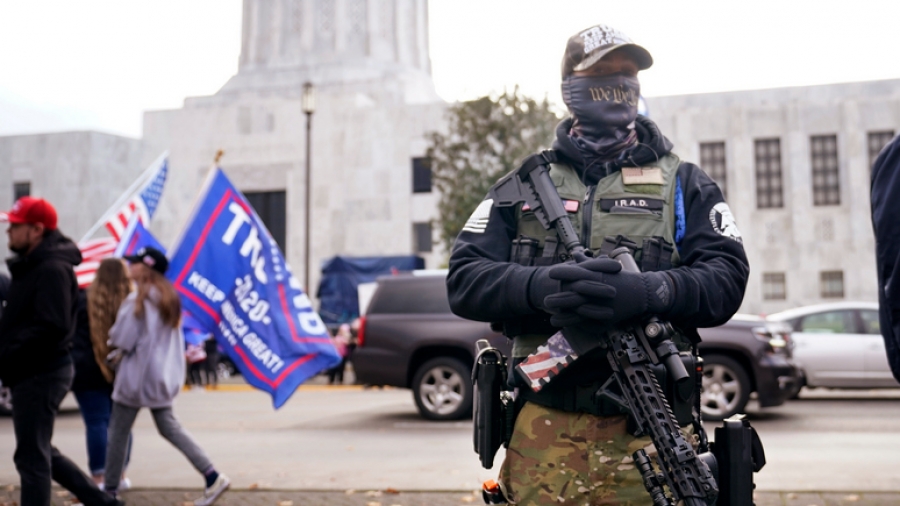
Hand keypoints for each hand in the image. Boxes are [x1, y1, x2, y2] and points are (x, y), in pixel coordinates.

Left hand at [544, 255, 673, 323]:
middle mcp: (600, 291)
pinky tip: (567, 327)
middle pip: (575, 295)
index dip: (563, 272)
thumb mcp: (605, 268)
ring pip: (580, 312)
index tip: (550, 272)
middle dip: (559, 298)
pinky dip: (577, 325)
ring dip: (565, 315)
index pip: (578, 273)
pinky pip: (589, 323)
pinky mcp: (607, 318)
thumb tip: (575, 254)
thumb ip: (588, 263)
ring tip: (550, 317)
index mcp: (599, 276)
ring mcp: (603, 305)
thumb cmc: (622, 279)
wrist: (644, 293)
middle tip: (545, 301)